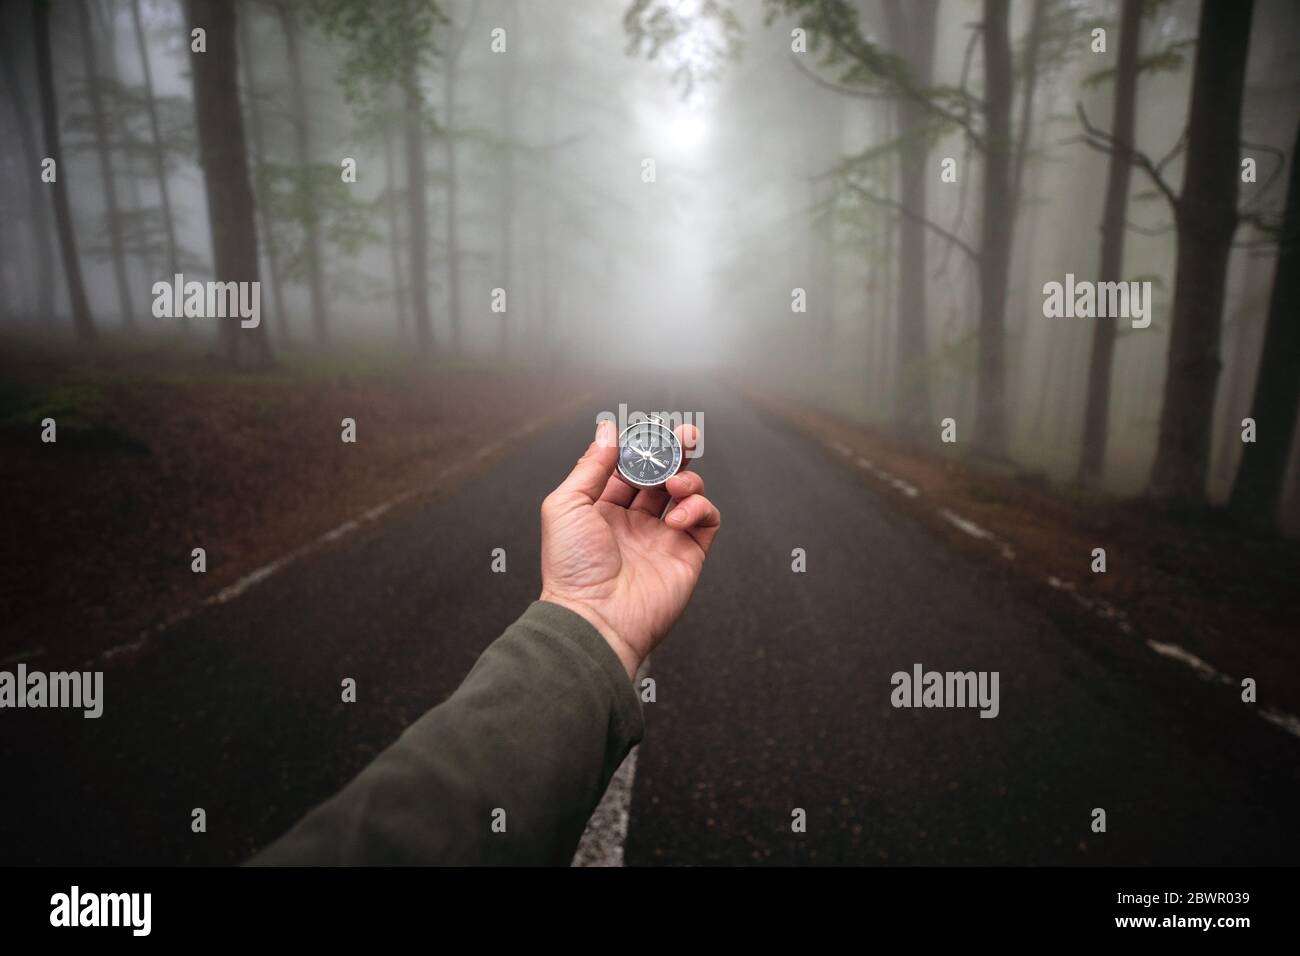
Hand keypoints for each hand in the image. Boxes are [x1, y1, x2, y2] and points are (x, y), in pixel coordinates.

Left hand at [540, 419, 720, 678]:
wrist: (596, 617)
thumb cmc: (572, 568)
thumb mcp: (566, 504)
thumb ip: (592, 465)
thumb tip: (607, 431)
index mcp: (602, 508)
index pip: (628, 466)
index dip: (640, 446)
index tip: (647, 430)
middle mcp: (633, 521)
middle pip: (661, 474)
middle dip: (674, 451)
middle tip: (684, 436)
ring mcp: (662, 537)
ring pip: (687, 492)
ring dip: (686, 478)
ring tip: (674, 484)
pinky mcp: (687, 553)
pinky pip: (706, 519)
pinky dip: (698, 508)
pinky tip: (677, 517)